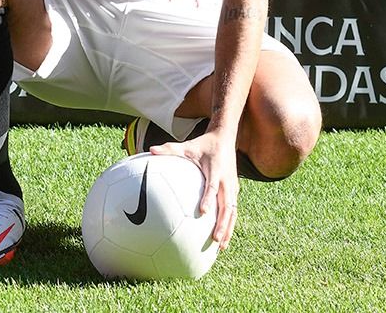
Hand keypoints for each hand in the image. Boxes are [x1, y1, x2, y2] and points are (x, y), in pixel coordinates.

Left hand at [150, 129, 238, 248]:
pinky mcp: (234, 190)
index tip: (203, 212)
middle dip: (223, 223)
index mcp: (216, 169)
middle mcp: (227, 180)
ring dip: (228, 229)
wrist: (225, 137)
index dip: (209, 198)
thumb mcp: (187, 145)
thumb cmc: (204, 144)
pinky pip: (233, 210)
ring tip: (221, 247)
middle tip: (215, 239)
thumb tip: (151, 150)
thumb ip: (170, 149)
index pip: (213, 186)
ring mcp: (232, 187)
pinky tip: (222, 239)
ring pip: (233, 211)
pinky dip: (229, 224)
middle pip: (227, 205)